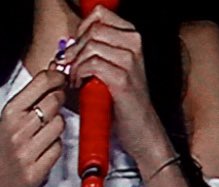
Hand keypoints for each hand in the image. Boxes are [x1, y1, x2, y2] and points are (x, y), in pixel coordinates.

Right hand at [0, 68, 66, 186]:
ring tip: (47, 129)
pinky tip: (46, 147)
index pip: (40, 85)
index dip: (56, 78)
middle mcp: (17, 130)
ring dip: (58, 125)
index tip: (61, 77)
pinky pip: (58, 149)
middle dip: (60, 99)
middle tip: (57, 101)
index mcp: (7, 113)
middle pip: (54, 102)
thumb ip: (25, 104)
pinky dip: (56, 146)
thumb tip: (49, 82)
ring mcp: (27, 151)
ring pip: (60, 125)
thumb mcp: (5, 121)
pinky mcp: (36, 171)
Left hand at [63, 7, 163, 161]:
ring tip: (77, 78)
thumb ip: (93, 51)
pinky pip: (91, 65)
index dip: (83, 27)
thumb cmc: (125, 102)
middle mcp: (135, 47)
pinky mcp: (122, 80)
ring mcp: (130, 62)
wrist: (143, 130)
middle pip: (93, 30)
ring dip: (77, 63)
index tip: (78, 45)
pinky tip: (81, 86)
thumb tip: (67, 45)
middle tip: (73, 66)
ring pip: (91, 46)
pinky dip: (79, 75)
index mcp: (133, 40)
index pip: (101, 14)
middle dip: (76, 48)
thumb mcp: (112, 69)